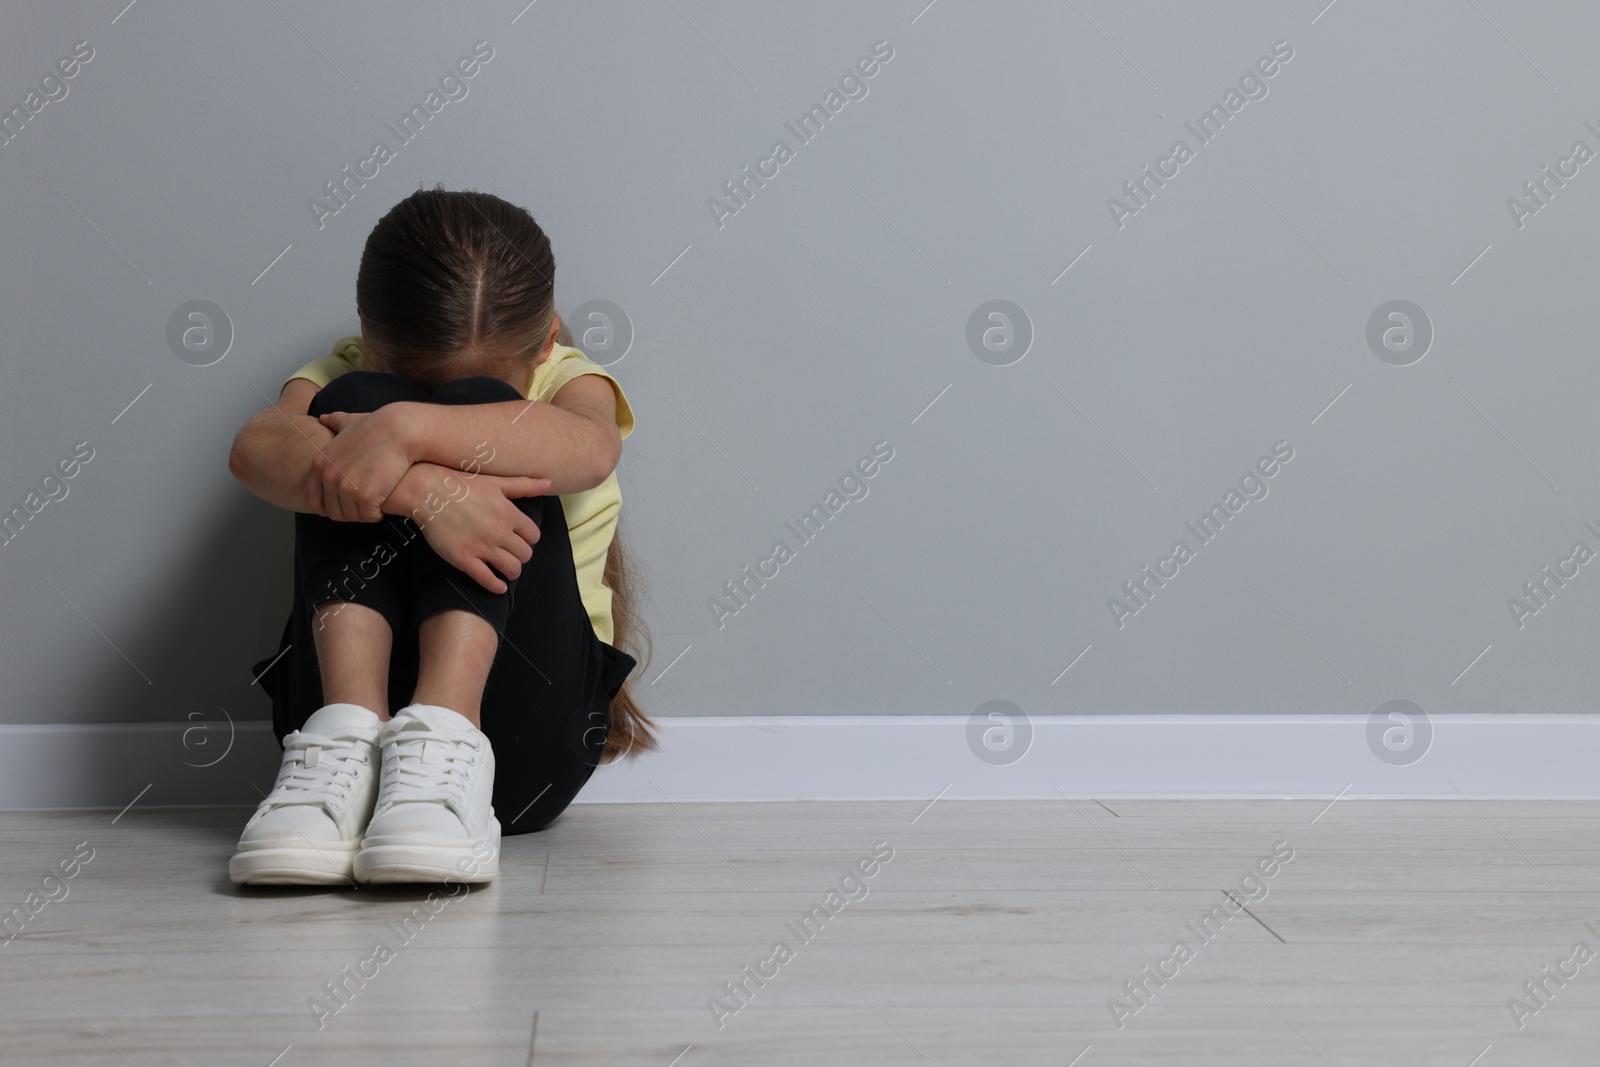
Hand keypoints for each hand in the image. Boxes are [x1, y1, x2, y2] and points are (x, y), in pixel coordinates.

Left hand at [312, 407, 415, 521]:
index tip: (345, 504)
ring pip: (352, 516)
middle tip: (364, 505)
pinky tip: (384, 503)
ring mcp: (346, 488)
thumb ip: (334, 422)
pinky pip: (369, 516)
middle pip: (334, 512)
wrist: (400, 431)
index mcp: (319, 464)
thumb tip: (323, 418)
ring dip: (363, 513)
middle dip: (349, 512)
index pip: (314, 500)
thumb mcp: (349, 422)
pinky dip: (377, 513)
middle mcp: (329, 477)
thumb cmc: (378, 426)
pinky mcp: (366, 496)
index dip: (329, 506)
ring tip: (375, 503)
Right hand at [396, 464, 550, 593]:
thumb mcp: (496, 482)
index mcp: (509, 513)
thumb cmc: (462, 484)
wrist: (429, 492)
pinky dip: (496, 586)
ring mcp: (481, 546)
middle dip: (521, 556)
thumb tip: (548, 483)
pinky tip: (498, 586)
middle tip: (512, 555)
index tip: (520, 540)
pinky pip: (487, 580)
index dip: (529, 540)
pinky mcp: (464, 558)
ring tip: (506, 570)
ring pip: (512, 569)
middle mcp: (499, 531)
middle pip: (525, 555)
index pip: (534, 536)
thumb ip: (524, 485)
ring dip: (512, 572)